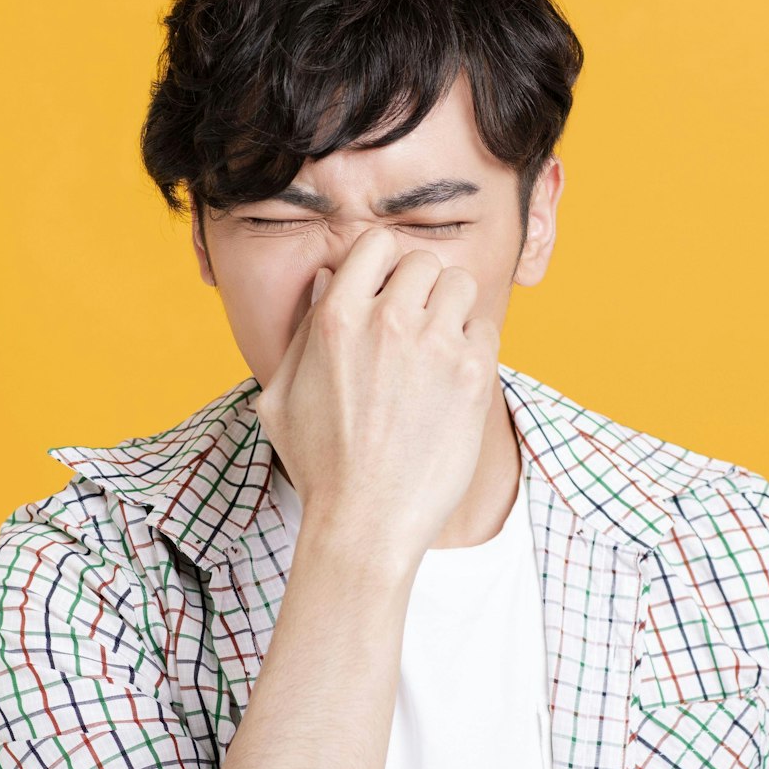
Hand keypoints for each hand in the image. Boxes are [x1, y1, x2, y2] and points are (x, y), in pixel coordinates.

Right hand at [255, 226, 499, 562]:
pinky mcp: (473, 375)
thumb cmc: (318, 466)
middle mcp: (387, 322)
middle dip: (421, 288)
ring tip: (439, 349)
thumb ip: (306, 330)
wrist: (365, 524)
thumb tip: (330, 278)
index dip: (384, 265)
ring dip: (452, 309)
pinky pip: (486, 328)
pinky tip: (455, 379)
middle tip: (417, 326)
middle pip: (423, 261)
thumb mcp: (281, 396)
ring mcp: (434, 346)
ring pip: (460, 285)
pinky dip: (475, 346)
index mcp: (336, 319)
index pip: (375, 244)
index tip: (387, 292)